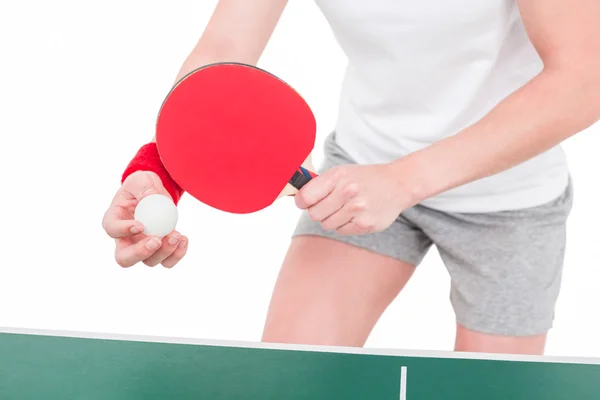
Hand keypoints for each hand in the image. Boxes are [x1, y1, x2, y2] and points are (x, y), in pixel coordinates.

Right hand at [102, 171, 187, 267]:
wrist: (156, 193)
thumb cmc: (143, 186)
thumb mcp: (141, 180)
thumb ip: (144, 188)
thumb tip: (150, 198)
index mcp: (115, 220)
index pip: (112, 230)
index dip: (123, 230)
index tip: (140, 225)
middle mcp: (125, 239)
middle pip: (125, 258)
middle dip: (140, 253)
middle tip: (156, 240)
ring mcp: (142, 247)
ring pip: (149, 262)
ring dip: (164, 252)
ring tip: (176, 235)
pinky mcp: (160, 250)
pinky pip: (168, 261)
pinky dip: (177, 254)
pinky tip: (183, 238)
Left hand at [295, 163, 414, 235]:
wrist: (397, 184)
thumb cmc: (364, 178)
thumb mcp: (341, 172)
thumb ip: (319, 184)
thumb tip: (297, 199)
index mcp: (337, 176)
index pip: (305, 198)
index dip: (302, 202)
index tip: (305, 202)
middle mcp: (347, 192)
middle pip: (314, 214)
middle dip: (318, 211)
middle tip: (329, 204)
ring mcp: (357, 209)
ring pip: (327, 224)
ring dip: (331, 218)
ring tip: (344, 208)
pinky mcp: (365, 224)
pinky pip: (341, 231)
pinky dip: (344, 224)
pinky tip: (355, 214)